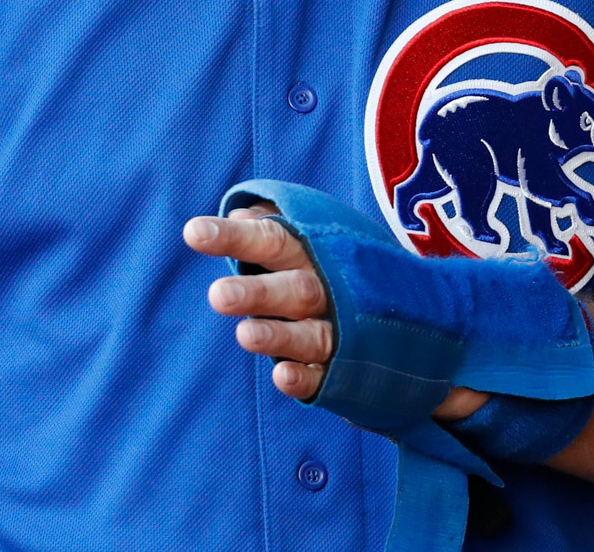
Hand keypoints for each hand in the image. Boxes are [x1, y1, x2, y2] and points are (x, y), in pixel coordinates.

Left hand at [184, 203, 328, 398]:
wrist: (398, 302)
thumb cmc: (326, 262)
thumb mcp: (303, 234)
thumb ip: (268, 225)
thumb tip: (238, 215)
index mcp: (310, 250)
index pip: (270, 239)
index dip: (233, 236)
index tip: (194, 233)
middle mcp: (326, 287)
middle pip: (293, 289)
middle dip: (257, 294)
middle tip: (217, 295)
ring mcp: (339, 329)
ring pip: (311, 335)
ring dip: (280, 336)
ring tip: (244, 335)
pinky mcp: (344, 369)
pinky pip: (327, 376)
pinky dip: (306, 378)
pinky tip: (281, 376)